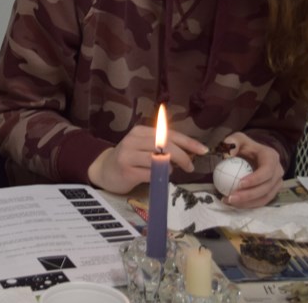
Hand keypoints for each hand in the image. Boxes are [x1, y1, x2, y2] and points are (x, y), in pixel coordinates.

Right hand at [87, 125, 207, 193]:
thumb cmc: (130, 159)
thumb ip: (163, 146)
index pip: (169, 134)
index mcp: (140, 131)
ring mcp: (128, 155)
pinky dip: (159, 176)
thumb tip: (189, 151)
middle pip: (165, 145)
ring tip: (171, 171)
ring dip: (170, 167)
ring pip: (158, 159)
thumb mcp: (144, 147)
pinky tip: (157, 176)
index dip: (188, 142)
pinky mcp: (126, 171)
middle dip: (182, 156)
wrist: (105, 170)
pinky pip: (150, 174)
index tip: (203, 150)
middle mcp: (133, 140)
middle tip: (190, 166)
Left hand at [220, 132, 282, 207]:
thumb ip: (232, 142)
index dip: (255, 179)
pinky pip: (262, 201)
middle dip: (249, 195)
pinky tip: (234, 204)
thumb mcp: (237, 139)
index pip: (267, 171)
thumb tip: (227, 154)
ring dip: (248, 203)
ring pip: (265, 197)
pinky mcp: (272, 192)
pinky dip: (249, 205)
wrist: (252, 153)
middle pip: (267, 187)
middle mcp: (278, 171)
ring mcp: (276, 183)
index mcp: (271, 157)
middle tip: (231, 198)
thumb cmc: (244, 146)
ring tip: (230, 202)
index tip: (239, 184)